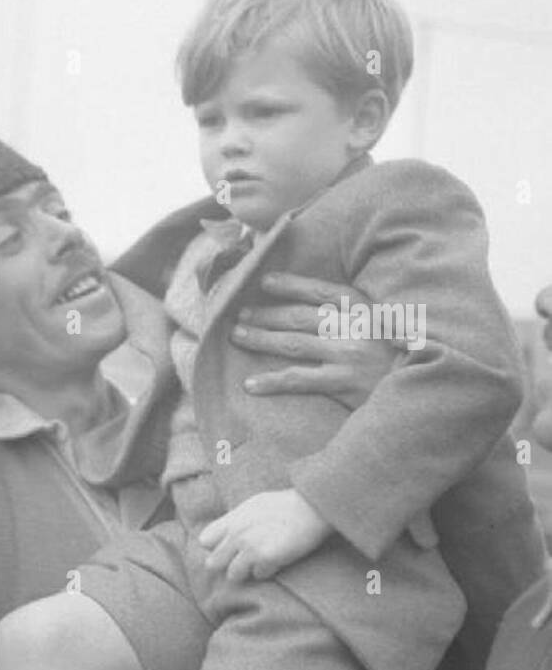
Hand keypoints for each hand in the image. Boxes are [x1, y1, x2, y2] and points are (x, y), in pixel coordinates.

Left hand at [199, 488, 333, 581]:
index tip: (229, 548)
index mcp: (232, 519)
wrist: (312, 506)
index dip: (215, 547)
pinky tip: (277, 562)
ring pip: (233, 575)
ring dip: (246, 572)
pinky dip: (267, 572)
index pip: (204, 541)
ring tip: (260, 563)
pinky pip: (258, 576)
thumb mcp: (253, 505)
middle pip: (213, 563)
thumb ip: (236, 520)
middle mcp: (237, 534)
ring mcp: (250, 547)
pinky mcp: (267, 558)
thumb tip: (227, 532)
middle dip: (226, 564)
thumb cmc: (285, 504)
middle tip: (243, 561)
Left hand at [235, 272, 401, 408]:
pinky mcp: (343, 383)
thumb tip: (325, 311)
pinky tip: (249, 385)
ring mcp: (347, 355)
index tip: (265, 282)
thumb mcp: (391, 325)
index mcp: (366, 309)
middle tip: (240, 314)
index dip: (291, 284)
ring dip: (261, 338)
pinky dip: (271, 382)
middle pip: (299, 317)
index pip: (321, 291)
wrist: (431, 388)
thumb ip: (361, 315)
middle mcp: (354, 327)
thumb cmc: (407, 357)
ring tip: (237, 336)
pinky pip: (298, 380)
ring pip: (292, 343)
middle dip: (266, 314)